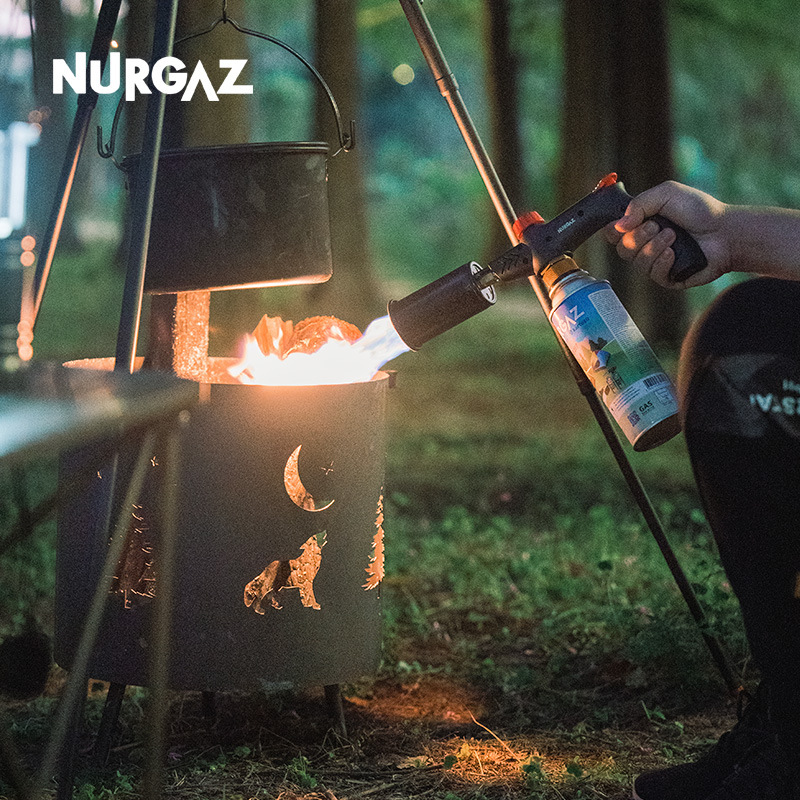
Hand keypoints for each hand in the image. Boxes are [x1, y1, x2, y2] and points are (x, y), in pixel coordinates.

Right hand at [604, 181, 731, 287]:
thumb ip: (639, 204)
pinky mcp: (667, 277)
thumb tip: (619, 225)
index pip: (613, 232)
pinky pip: (653, 274)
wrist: (725, 232)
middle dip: (638, 237)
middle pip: (621, 248)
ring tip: (673, 237)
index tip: (627, 223)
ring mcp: (655, 262)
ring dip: (653, 247)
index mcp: (641, 224)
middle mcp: (645, 244)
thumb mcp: (666, 194)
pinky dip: (662, 262)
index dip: (614, 229)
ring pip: (636, 262)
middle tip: (658, 227)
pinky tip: (674, 254)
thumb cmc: (699, 210)